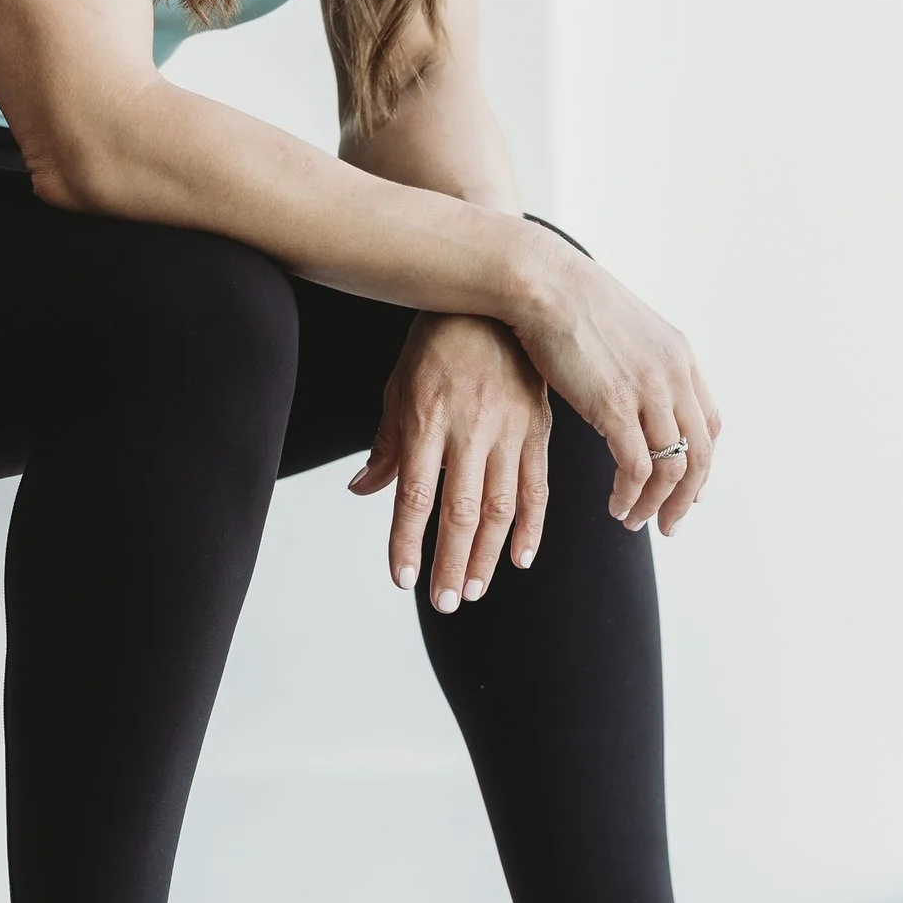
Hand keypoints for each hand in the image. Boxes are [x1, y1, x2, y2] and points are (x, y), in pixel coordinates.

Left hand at [349, 312, 553, 611]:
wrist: (494, 300)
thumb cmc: (436, 344)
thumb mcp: (399, 385)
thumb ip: (387, 443)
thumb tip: (363, 491)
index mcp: (427, 417)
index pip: (414, 494)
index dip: (408, 541)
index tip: (402, 579)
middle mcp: (470, 427)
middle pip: (461, 510)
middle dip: (452, 562)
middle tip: (444, 602)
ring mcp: (510, 429)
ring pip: (501, 506)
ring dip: (489, 555)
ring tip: (475, 590)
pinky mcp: (539, 428)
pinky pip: (538, 485)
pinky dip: (532, 526)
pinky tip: (522, 558)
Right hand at [515, 237, 718, 534]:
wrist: (543, 282)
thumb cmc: (567, 303)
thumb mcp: (623, 331)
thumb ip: (639, 362)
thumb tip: (631, 387)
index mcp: (679, 356)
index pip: (709, 423)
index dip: (702, 463)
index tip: (687, 488)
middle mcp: (674, 375)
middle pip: (700, 453)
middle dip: (688, 498)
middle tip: (670, 524)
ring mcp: (648, 391)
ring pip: (672, 467)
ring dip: (657, 503)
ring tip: (633, 519)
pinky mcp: (615, 405)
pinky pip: (637, 467)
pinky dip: (631, 494)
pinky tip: (615, 505)